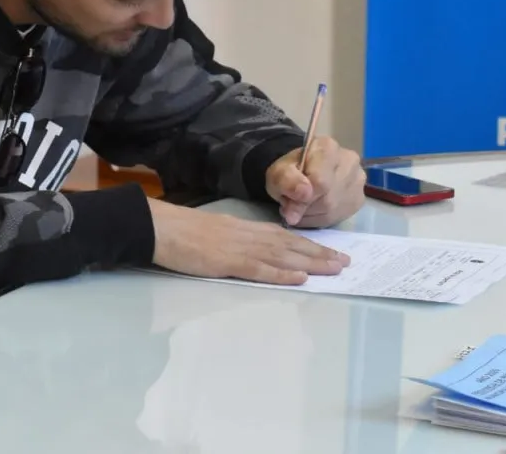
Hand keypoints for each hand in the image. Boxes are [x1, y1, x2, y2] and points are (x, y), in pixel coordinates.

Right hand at [147, 198, 349, 284]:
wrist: (160, 227)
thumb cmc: (181, 231)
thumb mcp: (215, 231)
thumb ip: (236, 239)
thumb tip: (254, 250)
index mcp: (244, 228)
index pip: (284, 236)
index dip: (309, 244)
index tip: (330, 251)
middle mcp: (247, 235)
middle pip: (290, 245)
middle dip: (320, 253)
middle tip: (345, 262)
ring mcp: (239, 248)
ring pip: (283, 255)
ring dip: (311, 263)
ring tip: (334, 269)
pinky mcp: (228, 262)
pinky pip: (260, 269)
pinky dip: (282, 274)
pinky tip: (299, 279)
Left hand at [265, 136, 364, 228]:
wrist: (301, 174)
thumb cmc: (289, 171)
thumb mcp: (278, 173)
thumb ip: (287, 180)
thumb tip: (303, 194)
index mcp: (328, 147)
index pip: (320, 181)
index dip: (302, 197)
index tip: (289, 199)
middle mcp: (350, 161)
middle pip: (327, 198)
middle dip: (305, 206)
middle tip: (292, 203)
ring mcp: (358, 180)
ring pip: (332, 210)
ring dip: (311, 214)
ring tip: (300, 205)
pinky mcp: (359, 199)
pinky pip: (338, 217)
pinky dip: (320, 219)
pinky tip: (312, 210)